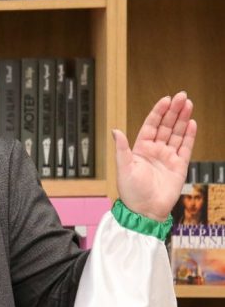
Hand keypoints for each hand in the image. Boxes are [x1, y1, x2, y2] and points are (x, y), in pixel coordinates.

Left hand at [114, 92, 196, 221]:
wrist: (145, 211)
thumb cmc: (131, 192)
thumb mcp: (123, 168)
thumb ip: (122, 148)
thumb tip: (115, 130)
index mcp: (140, 149)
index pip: (151, 125)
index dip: (158, 112)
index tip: (166, 99)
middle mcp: (155, 151)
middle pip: (166, 126)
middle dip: (174, 111)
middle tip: (182, 96)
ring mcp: (168, 157)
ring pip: (177, 133)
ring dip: (183, 119)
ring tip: (189, 104)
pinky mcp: (179, 166)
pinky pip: (186, 147)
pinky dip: (189, 135)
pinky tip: (192, 123)